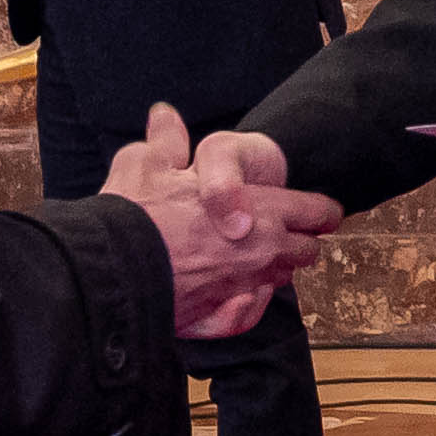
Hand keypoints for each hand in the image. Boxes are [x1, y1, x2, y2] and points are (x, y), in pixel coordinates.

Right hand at [105, 106, 330, 339]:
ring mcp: (242, 290)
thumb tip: (163, 115)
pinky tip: (236, 297)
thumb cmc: (136, 215)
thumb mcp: (149, 162)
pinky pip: (247, 315)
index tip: (324, 212)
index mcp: (263, 211)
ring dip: (270, 271)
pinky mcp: (218, 320)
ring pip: (275, 283)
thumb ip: (167, 140)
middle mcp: (262, 254)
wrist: (111, 272)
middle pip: (304, 252)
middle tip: (287, 235)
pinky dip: (246, 306)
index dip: (321, 210)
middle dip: (300, 242)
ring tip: (254, 262)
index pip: (315, 211)